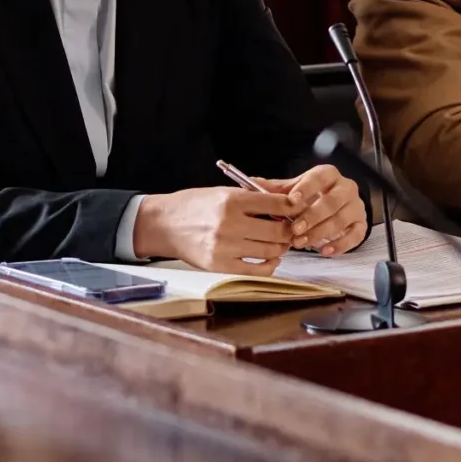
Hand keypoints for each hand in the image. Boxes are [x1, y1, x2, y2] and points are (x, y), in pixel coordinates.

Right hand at [133, 187, 292, 271]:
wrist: (164, 224)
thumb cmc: (193, 205)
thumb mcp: (222, 191)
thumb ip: (252, 197)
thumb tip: (285, 202)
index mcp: (231, 200)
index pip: (275, 203)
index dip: (292, 206)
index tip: (296, 209)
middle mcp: (229, 223)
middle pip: (278, 230)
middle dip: (290, 230)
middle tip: (290, 228)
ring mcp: (225, 247)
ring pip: (270, 250)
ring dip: (281, 247)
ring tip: (279, 242)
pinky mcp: (220, 265)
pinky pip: (257, 270)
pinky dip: (269, 265)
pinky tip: (269, 258)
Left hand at [255, 164, 367, 255]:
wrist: (334, 205)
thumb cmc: (311, 196)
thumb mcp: (294, 190)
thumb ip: (275, 189)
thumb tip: (249, 185)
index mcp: (328, 175)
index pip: (319, 177)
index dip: (306, 188)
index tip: (292, 200)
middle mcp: (345, 188)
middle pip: (332, 201)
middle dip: (313, 216)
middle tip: (295, 229)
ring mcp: (355, 206)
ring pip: (342, 219)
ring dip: (321, 232)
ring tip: (302, 242)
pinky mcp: (361, 224)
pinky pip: (356, 235)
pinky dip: (341, 245)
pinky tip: (324, 251)